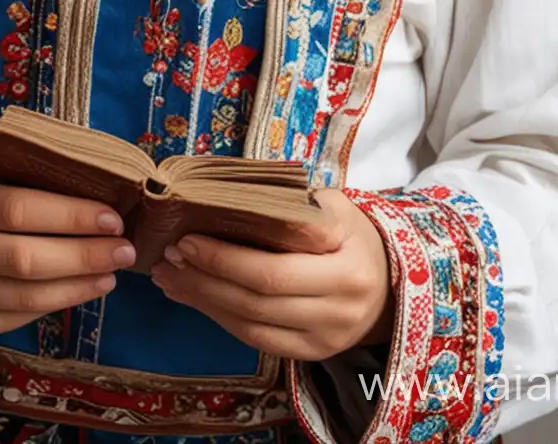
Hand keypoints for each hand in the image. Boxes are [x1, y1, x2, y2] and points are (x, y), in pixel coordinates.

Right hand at [0, 145, 135, 339]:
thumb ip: (13, 164)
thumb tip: (82, 155)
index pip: (19, 208)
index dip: (69, 214)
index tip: (112, 215)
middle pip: (27, 257)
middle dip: (85, 253)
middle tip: (126, 247)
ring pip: (26, 294)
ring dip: (79, 283)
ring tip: (114, 270)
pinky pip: (18, 316)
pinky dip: (58, 303)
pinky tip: (86, 289)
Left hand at [148, 189, 393, 361]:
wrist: (389, 284)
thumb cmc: (351, 234)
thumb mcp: (333, 208)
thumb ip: (290, 208)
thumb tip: (224, 202)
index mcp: (345, 263)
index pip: (274, 267)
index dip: (225, 257)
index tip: (186, 237)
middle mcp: (339, 306)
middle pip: (257, 299)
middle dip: (206, 277)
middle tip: (168, 255)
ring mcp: (326, 337)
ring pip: (252, 324)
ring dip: (204, 300)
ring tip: (170, 276)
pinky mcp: (312, 354)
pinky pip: (257, 341)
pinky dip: (221, 319)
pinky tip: (195, 297)